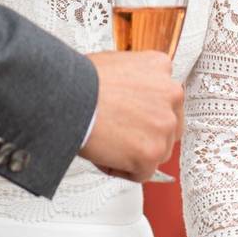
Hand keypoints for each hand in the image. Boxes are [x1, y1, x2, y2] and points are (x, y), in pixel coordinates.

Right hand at [80, 51, 184, 181]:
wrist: (66, 97)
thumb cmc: (79, 81)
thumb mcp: (115, 64)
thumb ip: (134, 80)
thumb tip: (132, 95)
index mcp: (160, 67)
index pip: (165, 97)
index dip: (145, 112)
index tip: (131, 117)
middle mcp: (170, 94)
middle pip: (168, 126)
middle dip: (146, 135)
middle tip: (120, 134)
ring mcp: (164, 124)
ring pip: (158, 151)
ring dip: (135, 153)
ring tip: (108, 143)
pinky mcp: (153, 152)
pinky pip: (142, 172)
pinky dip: (122, 170)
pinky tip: (105, 154)